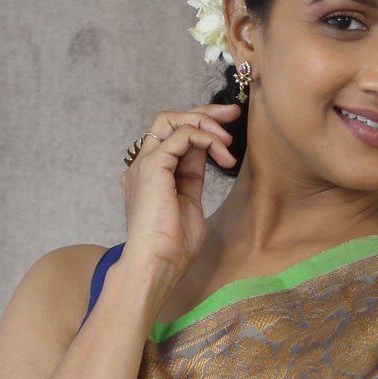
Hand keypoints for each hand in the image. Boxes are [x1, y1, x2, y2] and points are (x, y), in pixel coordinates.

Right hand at [119, 104, 239, 282]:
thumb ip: (193, 177)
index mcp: (151, 176)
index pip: (174, 138)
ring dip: (206, 122)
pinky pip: (182, 135)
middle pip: (170, 120)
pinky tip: (223, 155)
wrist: (157, 266)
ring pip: (173, 120)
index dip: (202, 127)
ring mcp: (145, 164)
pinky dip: (206, 138)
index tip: (228, 127)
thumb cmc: (173, 249)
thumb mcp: (190, 204)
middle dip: (204, 112)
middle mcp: (144, 166)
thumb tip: (207, 154)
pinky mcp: (153, 166)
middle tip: (233, 113)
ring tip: (229, 140)